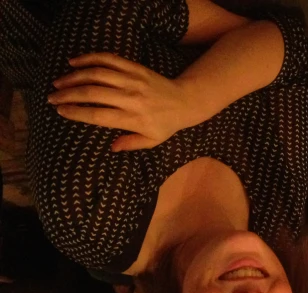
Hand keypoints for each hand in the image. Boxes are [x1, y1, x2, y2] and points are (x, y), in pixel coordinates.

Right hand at [48, 53, 196, 150]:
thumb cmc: (166, 124)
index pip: (99, 115)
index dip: (77, 112)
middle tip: (51, 97)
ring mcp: (133, 80)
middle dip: (68, 94)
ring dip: (74, 77)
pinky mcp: (135, 67)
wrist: (185, 101)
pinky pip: (109, 59)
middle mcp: (131, 99)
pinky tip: (74, 62)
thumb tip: (111, 148)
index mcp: (134, 119)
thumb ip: (131, 144)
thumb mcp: (152, 141)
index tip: (60, 111)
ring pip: (97, 74)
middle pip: (93, 94)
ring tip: (58, 82)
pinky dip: (89, 58)